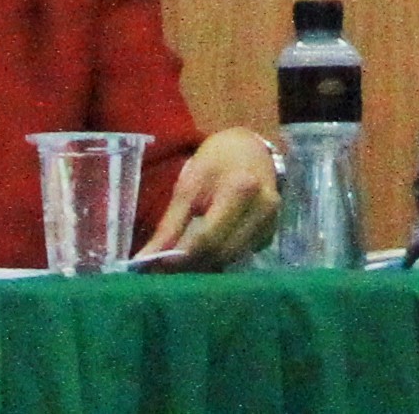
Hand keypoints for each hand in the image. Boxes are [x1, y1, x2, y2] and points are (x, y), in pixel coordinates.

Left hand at [148, 127, 283, 264]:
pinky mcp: (272, 234)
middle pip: (221, 253)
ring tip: (183, 260)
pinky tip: (208, 250)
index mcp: (240, 189)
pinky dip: (221, 258)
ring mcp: (271, 223)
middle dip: (191, 265)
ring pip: (231, 259)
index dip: (180, 257)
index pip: (207, 237)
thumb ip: (170, 223)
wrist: (252, 149)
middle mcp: (262, 209)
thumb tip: (146, 258)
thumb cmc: (216, 161)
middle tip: (166, 269)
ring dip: (206, 264)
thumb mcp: (189, 183)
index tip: (156, 267)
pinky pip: (241, 255)